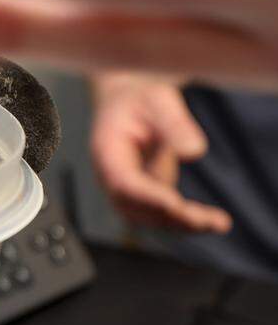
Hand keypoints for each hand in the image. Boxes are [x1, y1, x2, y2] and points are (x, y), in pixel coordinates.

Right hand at [91, 72, 231, 232]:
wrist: (129, 104)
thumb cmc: (141, 99)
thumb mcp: (159, 99)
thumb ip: (175, 123)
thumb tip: (195, 152)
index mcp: (107, 152)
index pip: (124, 183)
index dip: (148, 197)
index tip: (176, 205)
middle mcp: (111, 177)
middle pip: (136, 209)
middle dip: (171, 217)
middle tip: (209, 221)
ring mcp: (126, 190)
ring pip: (149, 218)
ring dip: (182, 224)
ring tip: (218, 223)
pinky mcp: (143, 196)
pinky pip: (161, 215)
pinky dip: (184, 220)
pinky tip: (213, 220)